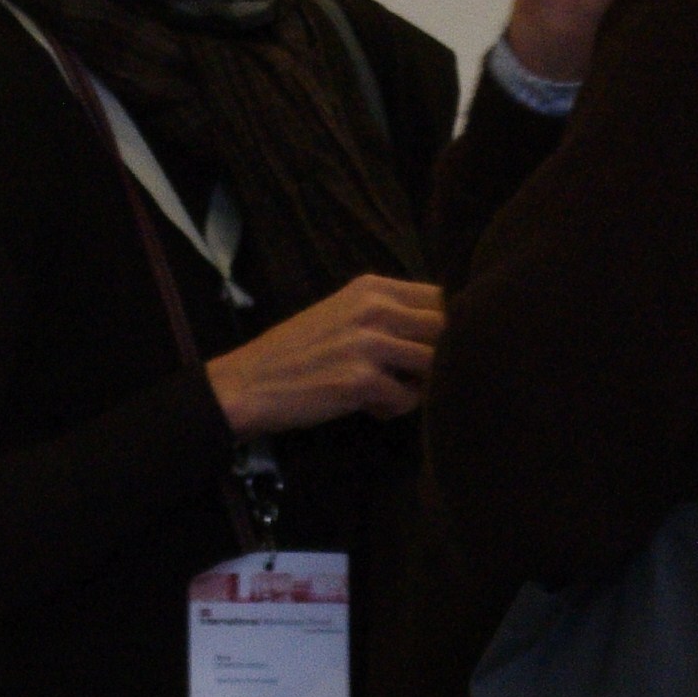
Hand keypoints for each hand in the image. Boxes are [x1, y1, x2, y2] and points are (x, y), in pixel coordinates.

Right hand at [206, 275, 444, 435]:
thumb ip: (388, 313)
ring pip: (433, 364)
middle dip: (440, 357)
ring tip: (391, 391)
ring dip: (420, 385)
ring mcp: (369, 343)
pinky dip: (393, 408)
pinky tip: (368, 407)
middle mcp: (375, 308)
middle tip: (413, 375)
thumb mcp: (344, 313)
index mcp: (372, 287)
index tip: (432, 347)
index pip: (441, 297)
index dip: (448, 326)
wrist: (249, 383)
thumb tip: (442, 329)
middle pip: (445, 329)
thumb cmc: (298, 351)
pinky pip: (407, 399)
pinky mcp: (361, 380)